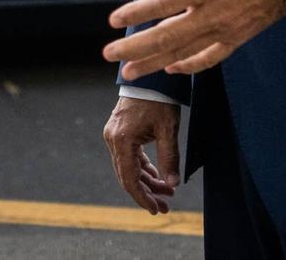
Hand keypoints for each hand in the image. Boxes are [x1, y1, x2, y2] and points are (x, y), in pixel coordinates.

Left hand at [102, 0, 285, 79]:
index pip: (164, 2)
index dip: (137, 12)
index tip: (113, 21)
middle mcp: (214, 12)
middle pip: (167, 36)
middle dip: (136, 47)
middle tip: (109, 54)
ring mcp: (226, 29)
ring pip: (184, 52)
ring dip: (154, 62)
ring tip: (130, 72)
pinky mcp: (238, 37)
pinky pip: (211, 56)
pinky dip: (190, 65)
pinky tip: (172, 67)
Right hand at [103, 97, 179, 214]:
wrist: (150, 76)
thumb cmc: (159, 99)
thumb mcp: (168, 129)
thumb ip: (169, 158)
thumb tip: (173, 185)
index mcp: (122, 140)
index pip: (129, 179)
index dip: (142, 198)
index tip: (156, 209)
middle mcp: (113, 140)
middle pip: (127, 176)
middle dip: (147, 193)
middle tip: (165, 207)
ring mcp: (113, 136)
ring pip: (128, 168)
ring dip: (146, 182)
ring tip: (166, 193)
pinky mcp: (118, 132)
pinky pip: (129, 157)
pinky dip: (143, 168)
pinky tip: (157, 177)